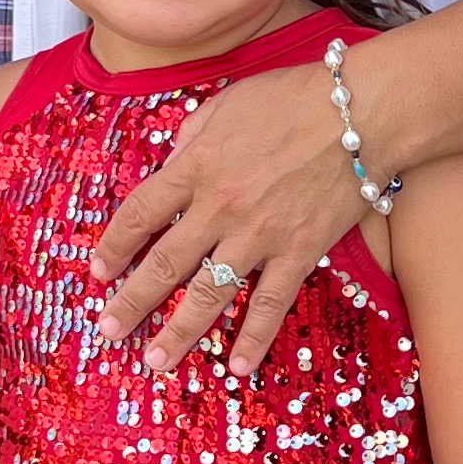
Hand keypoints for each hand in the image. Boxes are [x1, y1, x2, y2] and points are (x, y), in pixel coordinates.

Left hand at [92, 62, 369, 375]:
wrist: (363, 110)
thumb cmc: (296, 96)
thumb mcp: (228, 102)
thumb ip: (194, 135)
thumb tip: (173, 163)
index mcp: (197, 166)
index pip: (141, 213)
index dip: (115, 245)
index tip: (99, 271)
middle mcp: (219, 206)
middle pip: (165, 262)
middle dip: (132, 301)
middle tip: (108, 330)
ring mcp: (259, 233)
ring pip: (209, 292)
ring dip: (179, 331)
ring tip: (154, 361)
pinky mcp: (299, 251)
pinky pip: (272, 302)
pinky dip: (254, 336)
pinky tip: (238, 366)